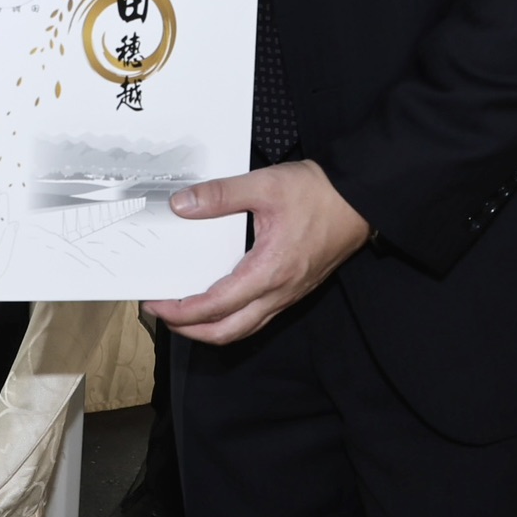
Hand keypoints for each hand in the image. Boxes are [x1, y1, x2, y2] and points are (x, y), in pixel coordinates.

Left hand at [143, 160, 370, 345]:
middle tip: (162, 316)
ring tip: (184, 315)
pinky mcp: (295, 289)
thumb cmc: (317, 193)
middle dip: (191, 330)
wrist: (361, 200)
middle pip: (228, 331)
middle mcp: (279, 292)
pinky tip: (218, 303)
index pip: (216, 306)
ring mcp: (289, 294)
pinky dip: (232, 318)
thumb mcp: (265, 185)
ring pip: (245, 329)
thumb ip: (220, 195)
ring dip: (211, 329)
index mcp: (268, 271)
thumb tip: (181, 205)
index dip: (181, 311)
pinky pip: (259, 317)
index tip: (155, 304)